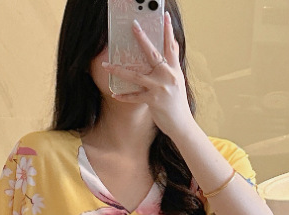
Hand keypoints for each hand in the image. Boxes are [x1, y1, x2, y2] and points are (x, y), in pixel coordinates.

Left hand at [102, 12, 194, 139]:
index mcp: (174, 70)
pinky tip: (114, 94)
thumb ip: (171, 65)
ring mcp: (160, 88)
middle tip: (134, 26)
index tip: (165, 16)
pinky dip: (124, 96)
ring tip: (106, 64)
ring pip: (136, 75)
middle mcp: (168, 76)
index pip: (171, 46)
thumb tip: (168, 47)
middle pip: (152, 54)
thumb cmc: (177, 103)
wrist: (182, 124)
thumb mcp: (177, 81)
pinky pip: (134, 97)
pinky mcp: (153, 101)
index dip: (168, 31)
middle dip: (142, 39)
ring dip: (119, 70)